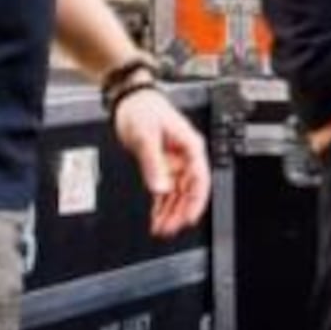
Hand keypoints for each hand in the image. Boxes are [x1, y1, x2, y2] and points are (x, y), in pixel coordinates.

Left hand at [112, 87, 211, 235]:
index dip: (196, 201)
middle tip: (170, 229)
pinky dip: (161, 204)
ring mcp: (175, 162)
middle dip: (180, 212)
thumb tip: (160, 187)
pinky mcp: (163, 165)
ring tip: (162, 228)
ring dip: (170, 212)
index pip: (200, 180)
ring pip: (177, 194)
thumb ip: (153, 163)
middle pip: (189, 191)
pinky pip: (166, 189)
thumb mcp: (146, 136)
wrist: (130, 100)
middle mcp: (185, 157)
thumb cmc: (143, 109)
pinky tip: (157, 216)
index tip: (188, 217)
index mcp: (191, 147)